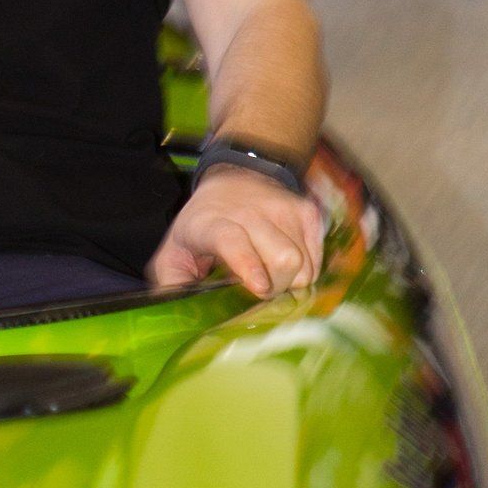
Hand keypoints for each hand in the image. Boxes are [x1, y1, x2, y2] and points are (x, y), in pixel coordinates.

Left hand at [147, 170, 324, 299]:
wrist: (236, 176)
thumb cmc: (203, 223)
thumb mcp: (175, 249)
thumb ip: (172, 281)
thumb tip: (176, 312)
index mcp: (212, 223)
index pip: (234, 241)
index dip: (248, 265)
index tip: (260, 288)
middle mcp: (251, 212)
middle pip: (282, 260)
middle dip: (276, 288)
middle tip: (260, 291)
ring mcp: (283, 210)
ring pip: (303, 264)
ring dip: (290, 281)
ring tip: (270, 274)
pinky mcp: (307, 212)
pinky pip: (316, 260)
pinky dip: (304, 271)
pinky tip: (282, 263)